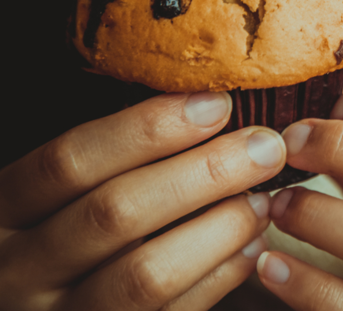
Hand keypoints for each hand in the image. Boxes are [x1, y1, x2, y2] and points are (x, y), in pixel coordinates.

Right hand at [0, 92, 285, 309]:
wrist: (46, 307)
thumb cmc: (65, 233)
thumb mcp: (61, 197)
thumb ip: (112, 161)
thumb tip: (206, 109)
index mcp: (6, 212)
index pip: (69, 160)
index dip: (147, 128)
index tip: (215, 104)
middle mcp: (20, 270)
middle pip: (115, 212)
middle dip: (203, 173)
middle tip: (264, 148)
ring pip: (146, 274)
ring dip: (219, 228)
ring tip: (261, 199)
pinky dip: (220, 276)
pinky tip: (250, 245)